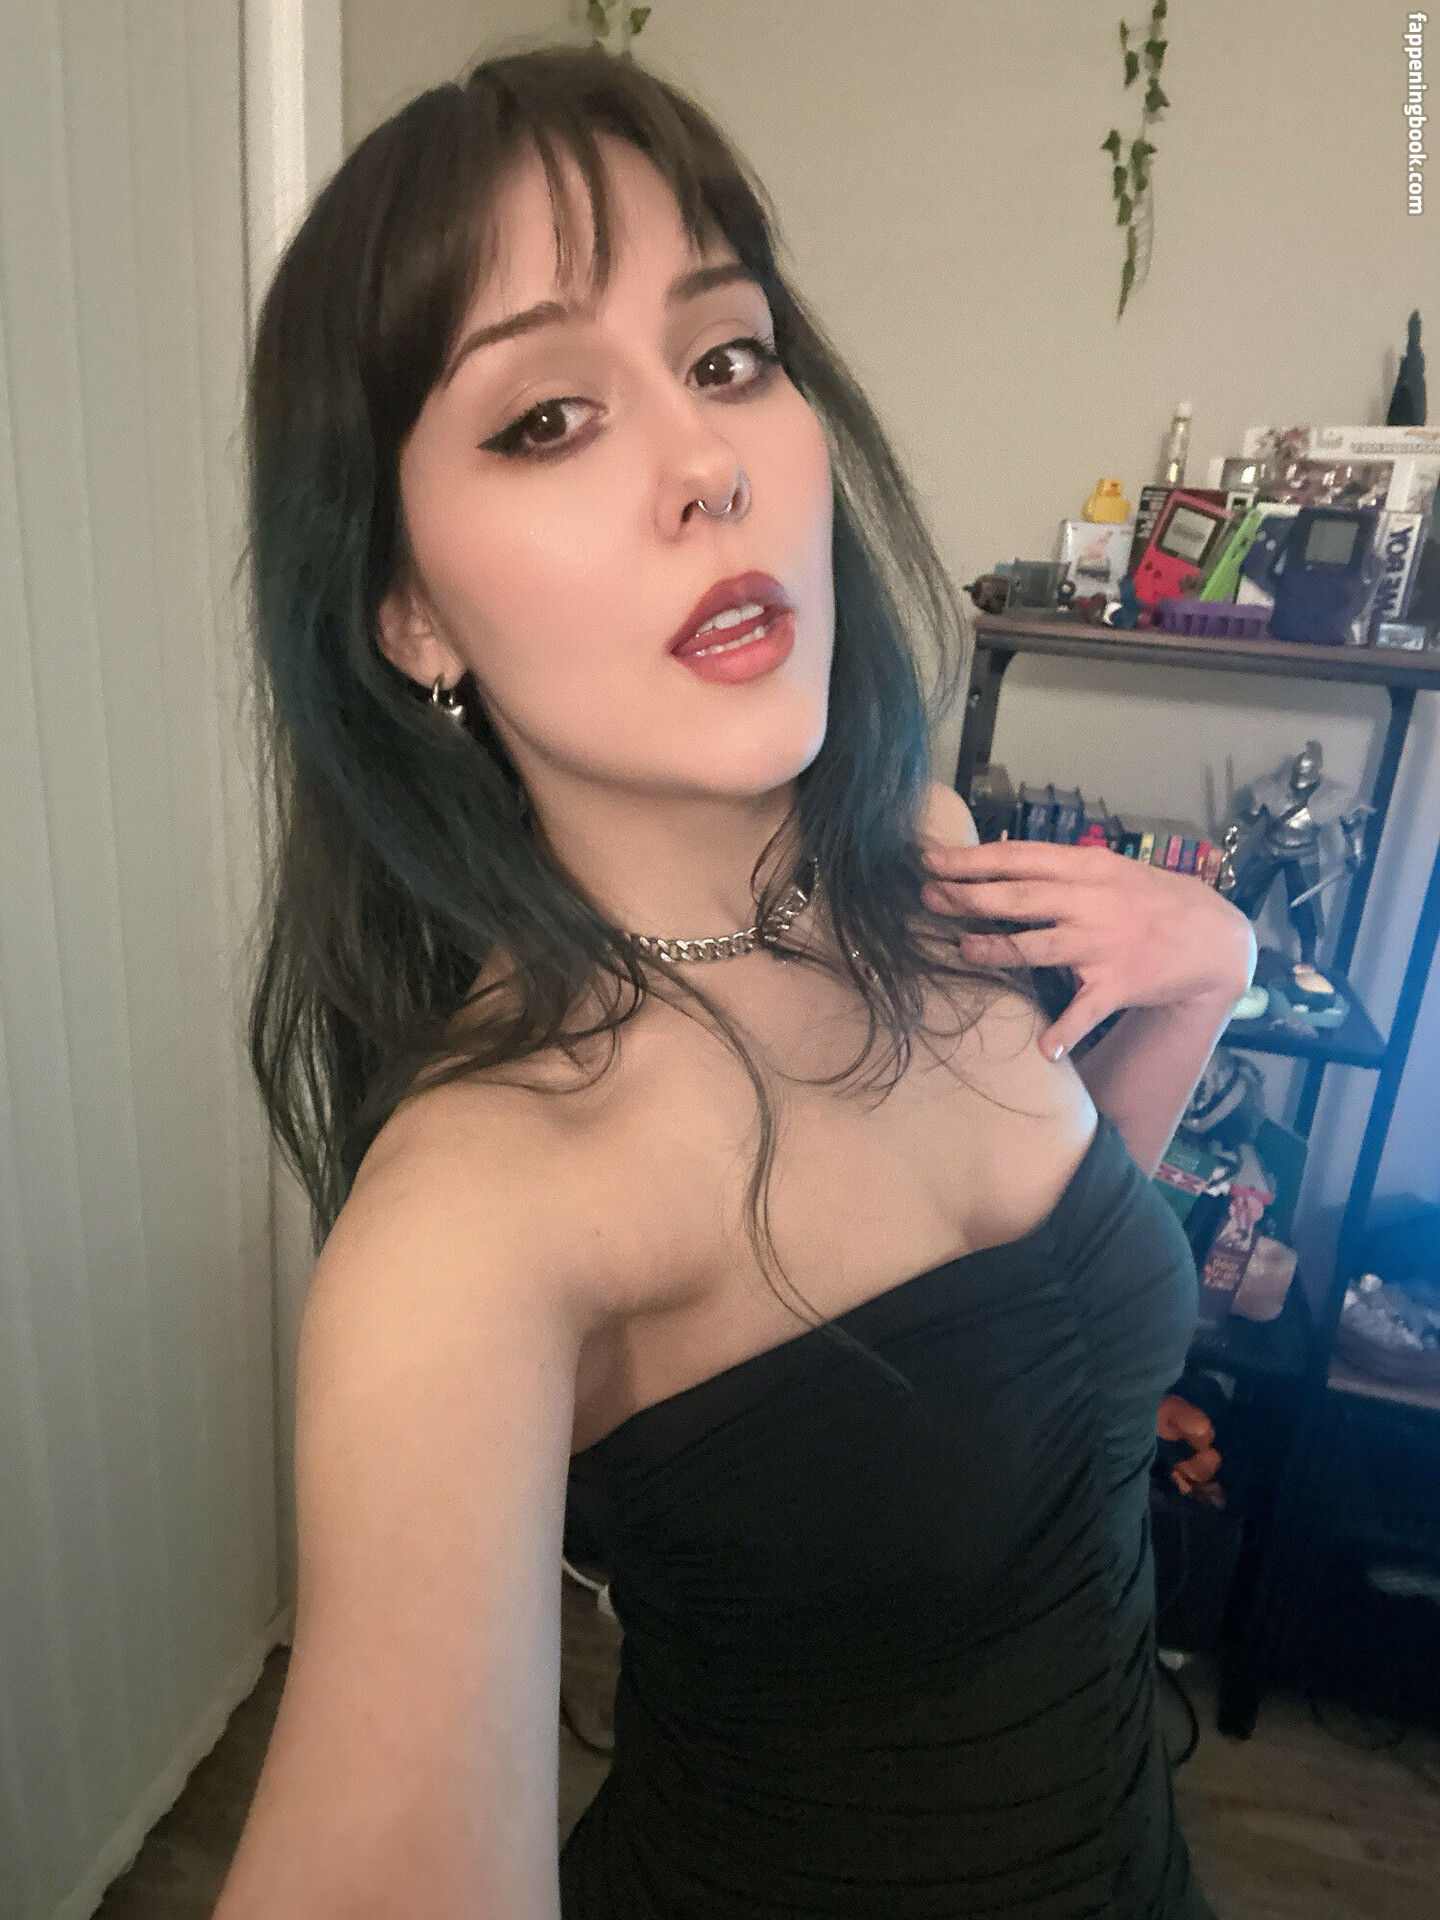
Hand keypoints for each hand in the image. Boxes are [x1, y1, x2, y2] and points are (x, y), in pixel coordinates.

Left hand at [919, 838, 1256, 1059]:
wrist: (1214, 937)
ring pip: (1042, 945)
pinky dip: (1065, 1030)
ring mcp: (1106, 943)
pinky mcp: (1120, 983)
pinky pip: (1086, 1011)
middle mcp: (1093, 901)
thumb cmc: (1152, 900)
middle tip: (929, 898)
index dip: (973, 860)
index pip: (1020, 857)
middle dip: (971, 897)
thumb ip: (1060, 870)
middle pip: (1022, 897)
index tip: (933, 862)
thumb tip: (998, 868)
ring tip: (962, 950)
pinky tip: (1044, 1046)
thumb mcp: (1109, 870)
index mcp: (1088, 867)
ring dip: (999, 948)